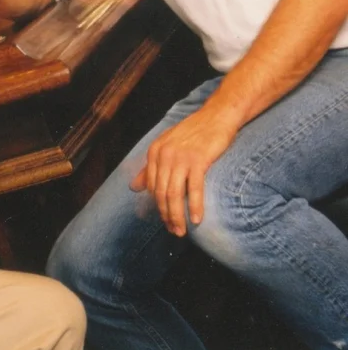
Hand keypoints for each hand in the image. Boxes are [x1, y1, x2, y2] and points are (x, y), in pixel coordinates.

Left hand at [129, 108, 238, 235]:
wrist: (215, 117)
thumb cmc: (193, 134)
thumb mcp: (167, 147)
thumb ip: (150, 167)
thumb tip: (133, 187)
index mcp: (154, 152)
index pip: (152, 186)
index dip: (157, 207)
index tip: (165, 221)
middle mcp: (164, 155)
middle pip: (161, 193)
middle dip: (166, 215)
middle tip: (174, 231)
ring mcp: (180, 157)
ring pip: (174, 194)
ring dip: (177, 216)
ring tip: (181, 231)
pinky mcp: (198, 160)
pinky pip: (194, 188)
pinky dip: (194, 206)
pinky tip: (196, 219)